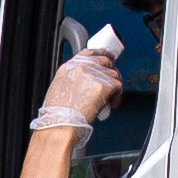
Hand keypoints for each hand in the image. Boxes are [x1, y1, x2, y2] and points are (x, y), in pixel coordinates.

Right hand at [30, 19, 128, 139]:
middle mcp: (81, 67)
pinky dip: (118, 96)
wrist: (61, 124)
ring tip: (110, 99)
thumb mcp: (59, 89)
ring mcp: (93, 75)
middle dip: (112, 71)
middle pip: (105, 61)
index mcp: (68, 67)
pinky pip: (119, 86)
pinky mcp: (103, 85)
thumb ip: (73, 79)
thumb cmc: (58, 114)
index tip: (108, 60)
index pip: (89, 53)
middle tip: (113, 84)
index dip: (102, 55)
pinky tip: (113, 104)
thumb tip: (87, 82)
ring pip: (114, 74)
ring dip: (115, 86)